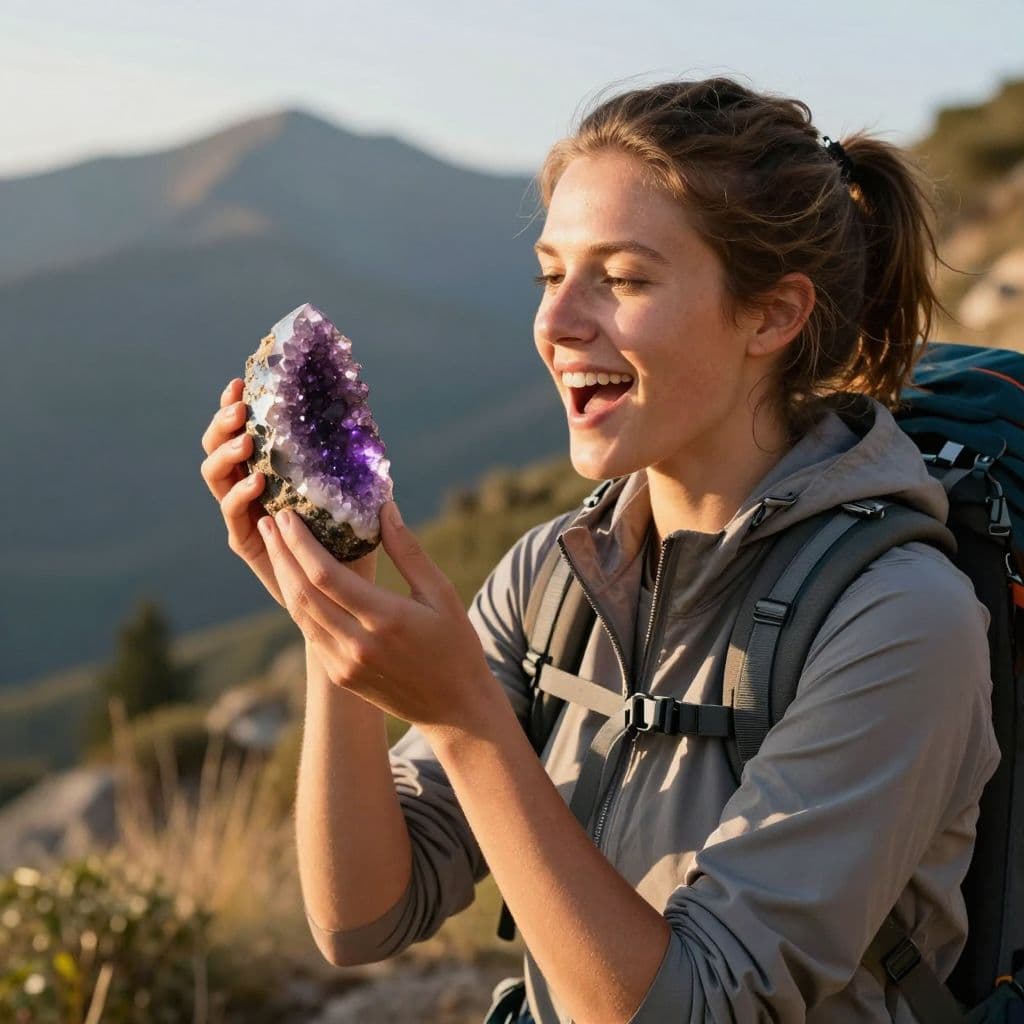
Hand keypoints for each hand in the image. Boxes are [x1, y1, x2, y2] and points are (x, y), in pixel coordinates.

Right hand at [200, 378, 377, 606]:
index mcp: (269, 468)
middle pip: (217, 447)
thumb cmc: (353, 535)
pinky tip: (257, 482)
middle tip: (240, 409)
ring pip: (216, 477)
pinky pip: (233, 515)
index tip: (241, 382)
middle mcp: (249, 487)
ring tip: (247, 441)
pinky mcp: (247, 542)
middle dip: (222, 423)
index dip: (234, 405)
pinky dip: (240, 495)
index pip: (242, 429)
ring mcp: (244, 514)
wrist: (349, 592)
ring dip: (227, 454)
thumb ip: (350, 458)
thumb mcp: (354, 488)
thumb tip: (366, 416)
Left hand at [256, 501, 498, 730]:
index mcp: (386, 619)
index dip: (301, 543)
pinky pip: (310, 632)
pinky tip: (295, 579)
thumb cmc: (456, 645)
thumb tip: (385, 509)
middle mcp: (358, 644)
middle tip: (268, 520)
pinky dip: (299, 602)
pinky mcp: (340, 675)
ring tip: (274, 543)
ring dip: (283, 575)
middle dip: (282, 553)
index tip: (288, 514)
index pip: (327, 575)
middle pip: (304, 592)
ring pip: (301, 613)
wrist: (455, 709)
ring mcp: (344, 664)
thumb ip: (410, 552)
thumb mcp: (441, 594)